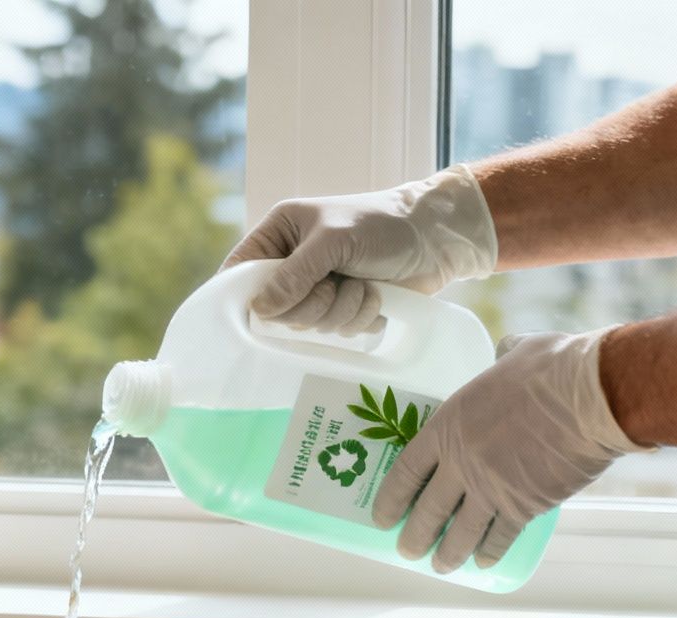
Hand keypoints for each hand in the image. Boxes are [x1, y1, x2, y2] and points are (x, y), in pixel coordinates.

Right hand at [219, 165, 498, 334]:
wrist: (436, 237)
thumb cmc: (381, 224)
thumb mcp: (332, 241)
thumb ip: (293, 276)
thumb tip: (258, 311)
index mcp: (280, 235)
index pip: (241, 270)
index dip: (243, 296)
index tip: (258, 313)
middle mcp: (294, 263)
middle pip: (276, 309)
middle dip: (312, 303)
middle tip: (333, 284)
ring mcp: (319, 288)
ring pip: (309, 324)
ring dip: (341, 310)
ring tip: (363, 286)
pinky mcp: (343, 308)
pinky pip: (336, 333)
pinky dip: (359, 318)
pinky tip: (375, 298)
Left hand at [372, 329, 648, 572]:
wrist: (592, 396)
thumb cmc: (553, 367)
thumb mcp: (513, 354)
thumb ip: (499, 359)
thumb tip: (505, 351)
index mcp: (448, 425)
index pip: (406, 471)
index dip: (390, 498)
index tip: (380, 516)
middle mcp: (462, 463)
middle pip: (428, 510)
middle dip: (414, 535)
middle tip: (406, 550)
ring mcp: (492, 488)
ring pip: (460, 532)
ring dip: (447, 553)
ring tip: (440, 566)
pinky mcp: (525, 505)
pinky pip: (500, 537)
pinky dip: (490, 552)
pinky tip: (483, 563)